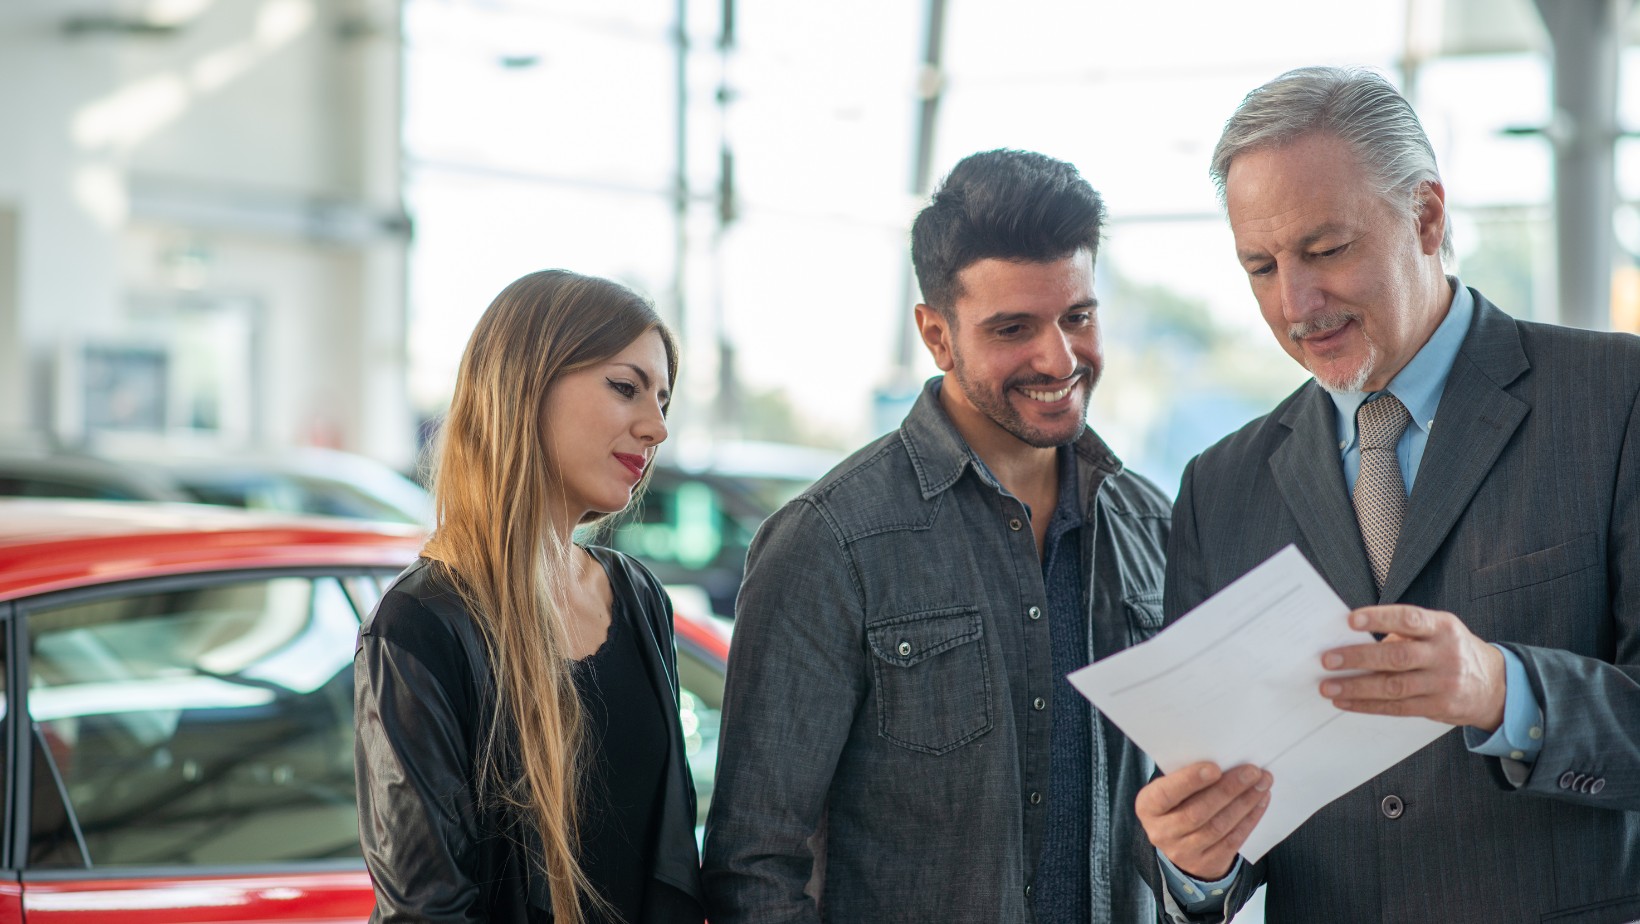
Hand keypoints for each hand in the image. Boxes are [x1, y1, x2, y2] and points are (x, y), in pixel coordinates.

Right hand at [1135, 762, 1271, 880]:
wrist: (1180, 842)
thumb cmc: (1179, 802)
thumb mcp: (1172, 789)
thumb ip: (1188, 778)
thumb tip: (1227, 760)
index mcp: (1148, 806)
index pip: (1166, 794)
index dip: (1190, 781)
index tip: (1215, 767)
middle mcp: (1161, 832)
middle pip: (1197, 812)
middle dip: (1228, 790)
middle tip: (1252, 771)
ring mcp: (1182, 852)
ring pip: (1218, 827)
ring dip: (1244, 803)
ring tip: (1262, 784)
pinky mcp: (1205, 863)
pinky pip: (1232, 841)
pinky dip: (1249, 819)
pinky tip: (1261, 801)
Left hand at [1320, 605, 1505, 730]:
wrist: (1496, 686)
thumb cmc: (1452, 651)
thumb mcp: (1438, 631)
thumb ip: (1403, 634)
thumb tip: (1352, 641)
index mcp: (1443, 627)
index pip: (1409, 619)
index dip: (1380, 618)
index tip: (1350, 620)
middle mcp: (1446, 654)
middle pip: (1397, 656)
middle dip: (1358, 658)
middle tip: (1328, 660)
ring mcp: (1444, 683)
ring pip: (1394, 687)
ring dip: (1356, 687)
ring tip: (1328, 687)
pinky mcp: (1439, 707)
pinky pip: (1397, 708)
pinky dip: (1368, 705)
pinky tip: (1346, 702)